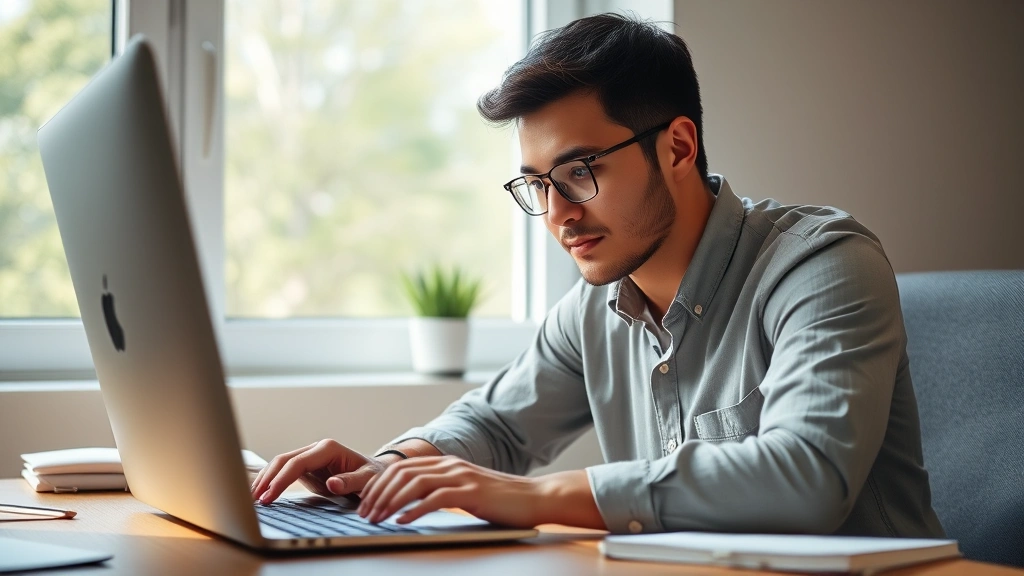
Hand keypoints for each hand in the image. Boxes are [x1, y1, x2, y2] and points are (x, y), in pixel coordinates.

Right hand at [250, 439, 394, 503]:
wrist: (377, 472)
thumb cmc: (374, 475)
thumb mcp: (368, 479)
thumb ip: (351, 482)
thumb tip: (332, 484)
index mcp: (328, 448)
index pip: (297, 462)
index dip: (281, 479)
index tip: (270, 496)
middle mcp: (316, 449)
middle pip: (284, 460)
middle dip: (268, 478)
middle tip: (256, 499)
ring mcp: (310, 456)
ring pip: (280, 463)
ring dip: (266, 479)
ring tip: (252, 497)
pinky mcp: (307, 467)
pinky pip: (284, 471)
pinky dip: (272, 480)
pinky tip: (262, 492)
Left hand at [355, 456, 606, 530]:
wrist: (534, 497)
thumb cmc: (500, 500)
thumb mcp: (465, 491)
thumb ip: (441, 492)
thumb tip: (411, 506)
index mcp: (446, 464)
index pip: (402, 468)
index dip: (379, 484)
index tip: (366, 503)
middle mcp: (450, 465)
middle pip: (402, 473)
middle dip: (378, 494)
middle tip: (364, 514)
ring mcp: (461, 477)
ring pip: (414, 484)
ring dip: (390, 503)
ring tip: (377, 519)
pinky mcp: (471, 492)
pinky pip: (435, 498)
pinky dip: (414, 510)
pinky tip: (402, 522)